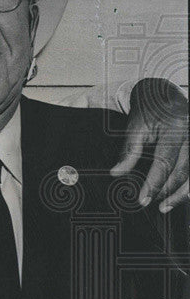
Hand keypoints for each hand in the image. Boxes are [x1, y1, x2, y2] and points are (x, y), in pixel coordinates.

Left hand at [111, 77, 188, 212]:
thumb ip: (128, 151)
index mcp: (175, 128)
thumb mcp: (134, 127)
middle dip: (168, 191)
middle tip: (154, 205)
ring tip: (167, 205)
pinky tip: (181, 195)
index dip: (154, 183)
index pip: (164, 162)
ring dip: (182, 192)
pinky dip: (189, 183)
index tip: (143, 199)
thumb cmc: (147, 110)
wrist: (163, 93)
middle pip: (183, 171)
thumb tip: (117, 173)